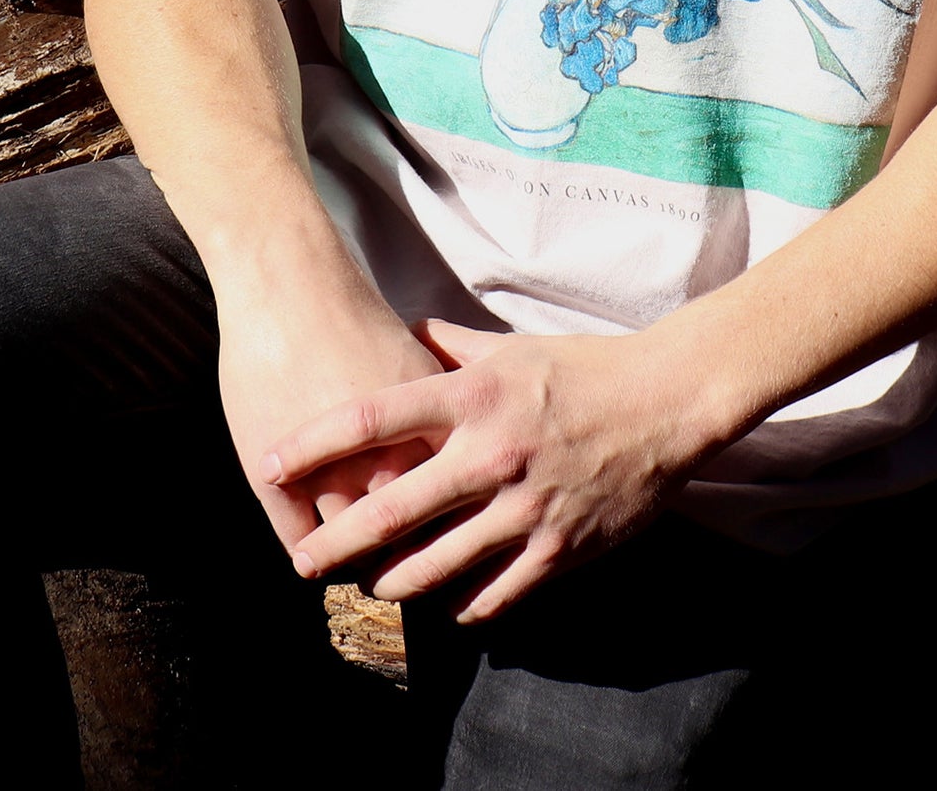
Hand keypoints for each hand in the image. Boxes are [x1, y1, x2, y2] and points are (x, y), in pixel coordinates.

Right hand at [215, 288, 443, 554]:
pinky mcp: (277, 483)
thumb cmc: (356, 318)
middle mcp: (385, 461)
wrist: (288, 286)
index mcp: (432, 433)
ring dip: (356, 565)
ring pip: (352, 552)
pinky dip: (307, 555)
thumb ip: (449, 412)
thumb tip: (476, 442)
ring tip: (359, 572)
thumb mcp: (421, 364)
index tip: (456, 546)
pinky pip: (300, 544)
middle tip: (407, 578)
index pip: (459, 511)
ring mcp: (329, 477)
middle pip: (411, 544)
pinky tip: (310, 555)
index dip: (459, 536)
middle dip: (413, 568)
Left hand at [259, 320, 726, 622]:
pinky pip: (492, 594)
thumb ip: (450, 347)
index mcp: (476, 396)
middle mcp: (492, 453)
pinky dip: (458, 606)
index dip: (313, 443)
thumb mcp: (512, 346)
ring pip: (434, 566)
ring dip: (390, 584)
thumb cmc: (583, 367)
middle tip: (301, 559)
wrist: (667, 401)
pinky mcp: (558, 548)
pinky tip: (440, 606)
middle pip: (391, 510)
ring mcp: (525, 506)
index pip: (374, 417)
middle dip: (335, 542)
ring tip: (366, 588)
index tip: (269, 464)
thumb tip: (402, 328)